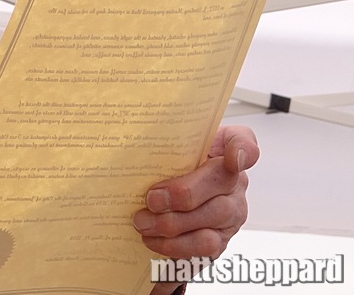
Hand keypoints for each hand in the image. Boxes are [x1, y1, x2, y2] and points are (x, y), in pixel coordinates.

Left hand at [136, 125, 257, 294]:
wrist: (170, 181)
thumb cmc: (173, 155)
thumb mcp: (173, 136)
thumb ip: (169, 134)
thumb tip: (142, 141)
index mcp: (225, 151)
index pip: (244, 146)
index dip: (242, 153)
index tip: (233, 158)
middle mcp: (235, 185)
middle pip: (218, 200)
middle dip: (179, 202)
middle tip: (149, 201)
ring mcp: (231, 216)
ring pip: (210, 233)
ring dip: (172, 231)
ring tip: (144, 224)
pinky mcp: (220, 240)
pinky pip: (201, 253)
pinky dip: (173, 249)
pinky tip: (154, 240)